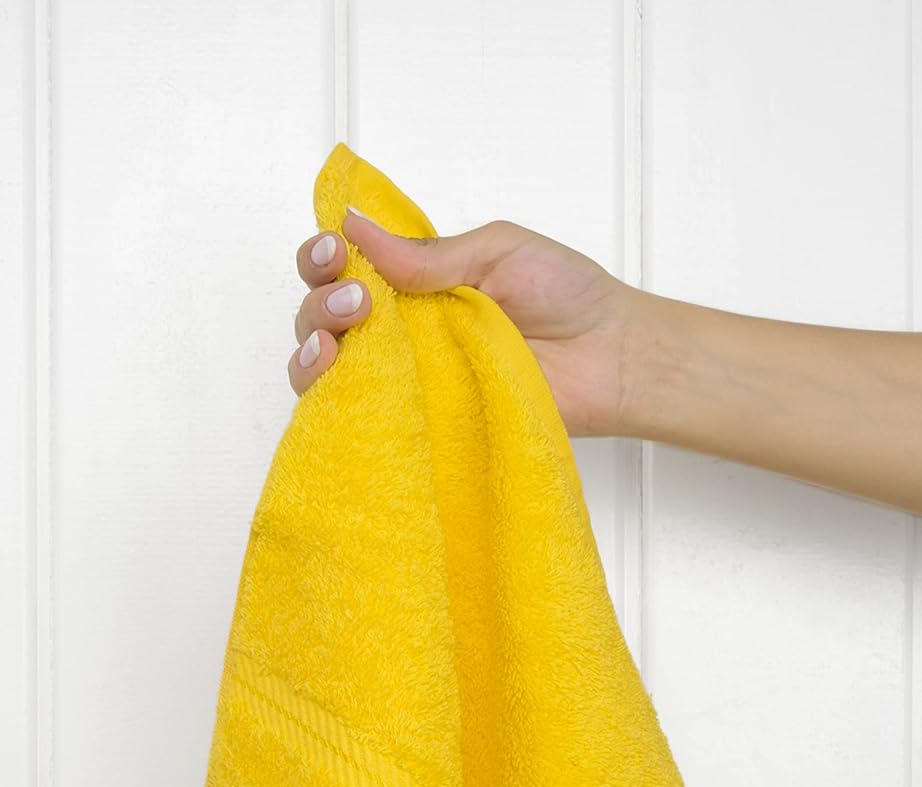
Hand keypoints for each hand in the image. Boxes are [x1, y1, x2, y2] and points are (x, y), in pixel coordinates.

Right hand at [287, 210, 640, 438]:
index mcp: (414, 282)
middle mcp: (401, 331)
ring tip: (341, 340)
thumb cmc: (566, 297)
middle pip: (321, 317)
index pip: (344, 268)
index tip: (335, 250)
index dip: (325, 258)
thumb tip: (356, 228)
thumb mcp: (496, 251)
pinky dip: (334, 403)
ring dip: (314, 348)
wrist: (608, 357)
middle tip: (357, 300)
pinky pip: (360, 420)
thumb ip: (427, 254)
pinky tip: (338, 382)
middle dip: (319, 301)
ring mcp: (407, 380)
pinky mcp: (421, 423)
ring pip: (326, 370)